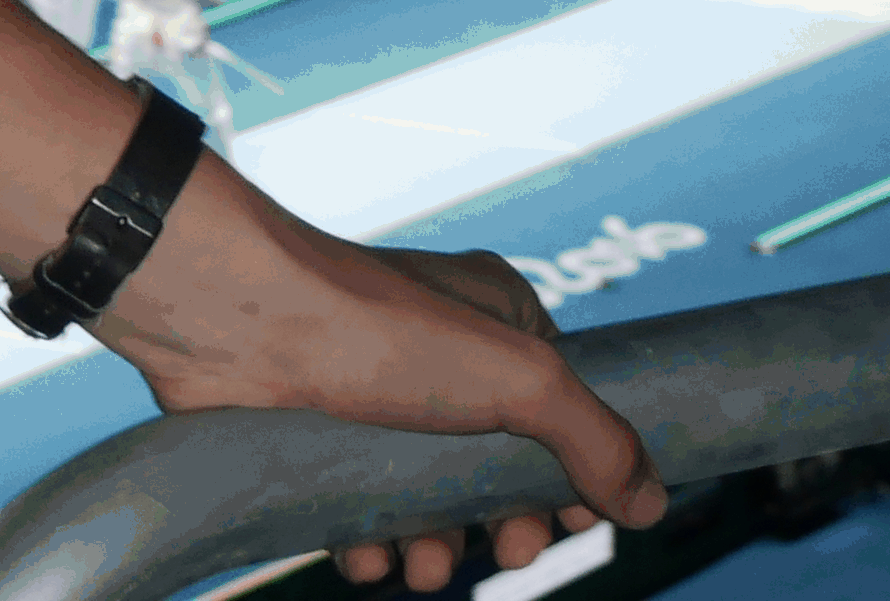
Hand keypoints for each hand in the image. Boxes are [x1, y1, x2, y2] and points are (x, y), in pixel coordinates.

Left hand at [93, 163, 665, 593]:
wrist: (235, 319)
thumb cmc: (377, 328)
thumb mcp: (516, 378)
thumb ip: (594, 438)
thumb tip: (654, 501)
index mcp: (500, 320)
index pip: (565, 410)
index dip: (574, 477)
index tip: (572, 524)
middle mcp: (443, 354)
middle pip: (501, 465)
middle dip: (504, 526)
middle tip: (502, 555)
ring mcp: (379, 397)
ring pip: (430, 497)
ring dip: (435, 550)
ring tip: (419, 569)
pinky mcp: (323, 436)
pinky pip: (365, 509)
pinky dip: (371, 545)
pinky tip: (363, 557)